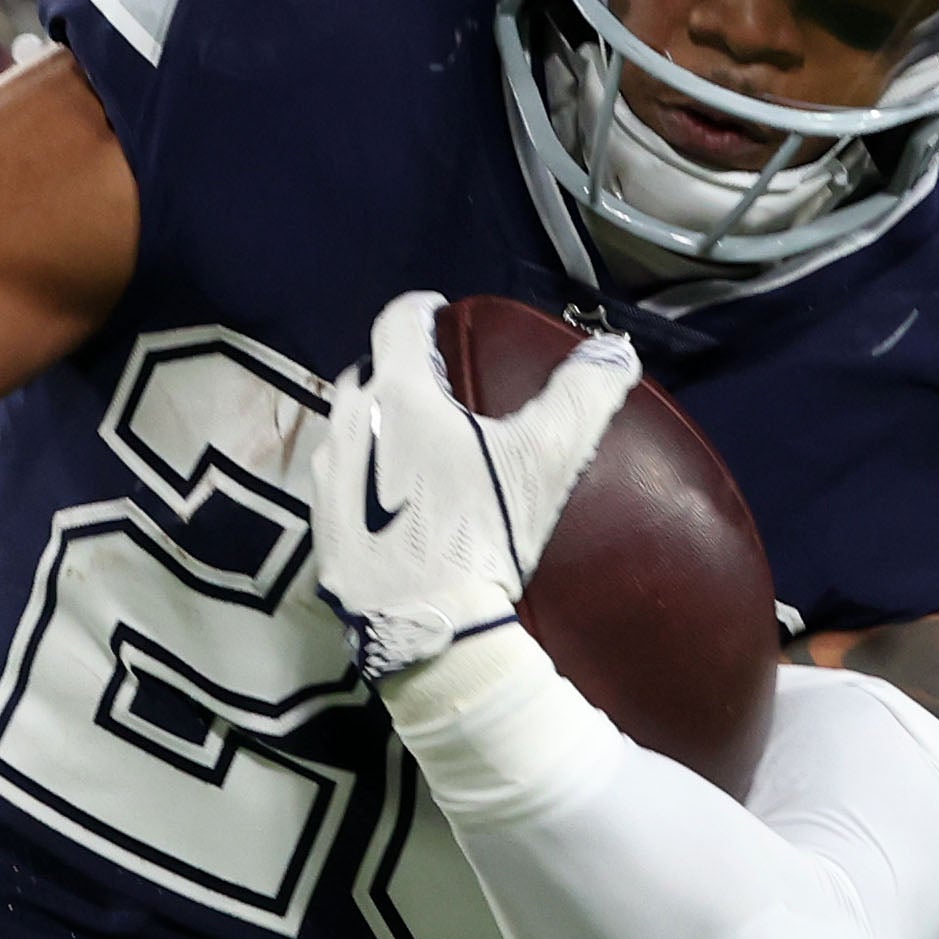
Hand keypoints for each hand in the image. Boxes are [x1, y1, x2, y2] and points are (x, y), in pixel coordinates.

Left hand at [310, 292, 640, 684]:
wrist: (434, 630)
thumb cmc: (486, 533)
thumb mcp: (545, 460)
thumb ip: (582, 396)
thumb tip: (617, 352)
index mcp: (398, 396)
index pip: (397, 323)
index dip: (420, 309)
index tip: (438, 311)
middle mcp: (350, 426)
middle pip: (369, 374)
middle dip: (399, 370)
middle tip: (436, 384)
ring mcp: (327, 479)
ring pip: (348, 428)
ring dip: (376, 424)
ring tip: (413, 443)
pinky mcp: (322, 529)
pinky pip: (338, 482)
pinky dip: (363, 477)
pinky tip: (392, 503)